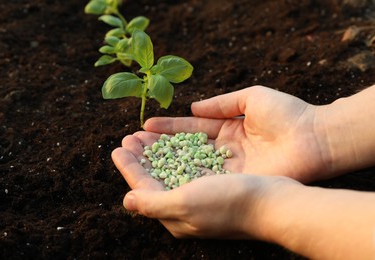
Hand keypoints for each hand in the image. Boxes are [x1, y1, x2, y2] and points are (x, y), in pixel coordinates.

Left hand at [112, 141, 298, 238]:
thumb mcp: (185, 204)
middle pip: (156, 178)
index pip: (143, 188)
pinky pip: (191, 165)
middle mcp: (186, 207)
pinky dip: (180, 151)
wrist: (275, 205)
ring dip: (158, 151)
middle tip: (129, 136)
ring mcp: (202, 196)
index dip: (129, 168)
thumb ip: (153, 203)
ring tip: (146, 134)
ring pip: (172, 169)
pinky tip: (176, 140)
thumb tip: (126, 201)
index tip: (118, 148)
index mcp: (175, 215)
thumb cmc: (229, 204)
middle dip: (141, 157)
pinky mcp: (217, 185)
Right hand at [143, 86, 331, 182]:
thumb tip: (192, 106)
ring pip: (189, 166)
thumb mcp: (250, 98)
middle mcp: (223, 151)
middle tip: (131, 144)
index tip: (144, 127)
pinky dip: (181, 178)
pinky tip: (158, 176)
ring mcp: (228, 169)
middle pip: (184, 149)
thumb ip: (221, 103)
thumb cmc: (287, 114)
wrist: (314, 139)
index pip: (190, 129)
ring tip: (135, 158)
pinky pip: (203, 180)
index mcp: (227, 129)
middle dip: (158, 147)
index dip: (167, 128)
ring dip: (162, 163)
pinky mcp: (234, 183)